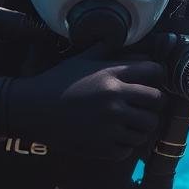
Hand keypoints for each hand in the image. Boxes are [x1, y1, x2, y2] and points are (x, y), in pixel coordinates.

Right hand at [4, 45, 165, 160]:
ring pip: (147, 129)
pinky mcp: (103, 147)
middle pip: (157, 101)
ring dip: (141, 126)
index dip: (157, 75)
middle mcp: (115, 100)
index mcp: (112, 76)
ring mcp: (110, 126)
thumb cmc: (57, 82)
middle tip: (143, 105)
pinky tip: (114, 137)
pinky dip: (125, 145)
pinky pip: (129, 149)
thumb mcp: (81, 60)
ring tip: (130, 123)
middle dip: (153, 103)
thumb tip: (125, 39)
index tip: (151, 80)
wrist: (31, 110)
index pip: (154, 71)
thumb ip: (106, 50)